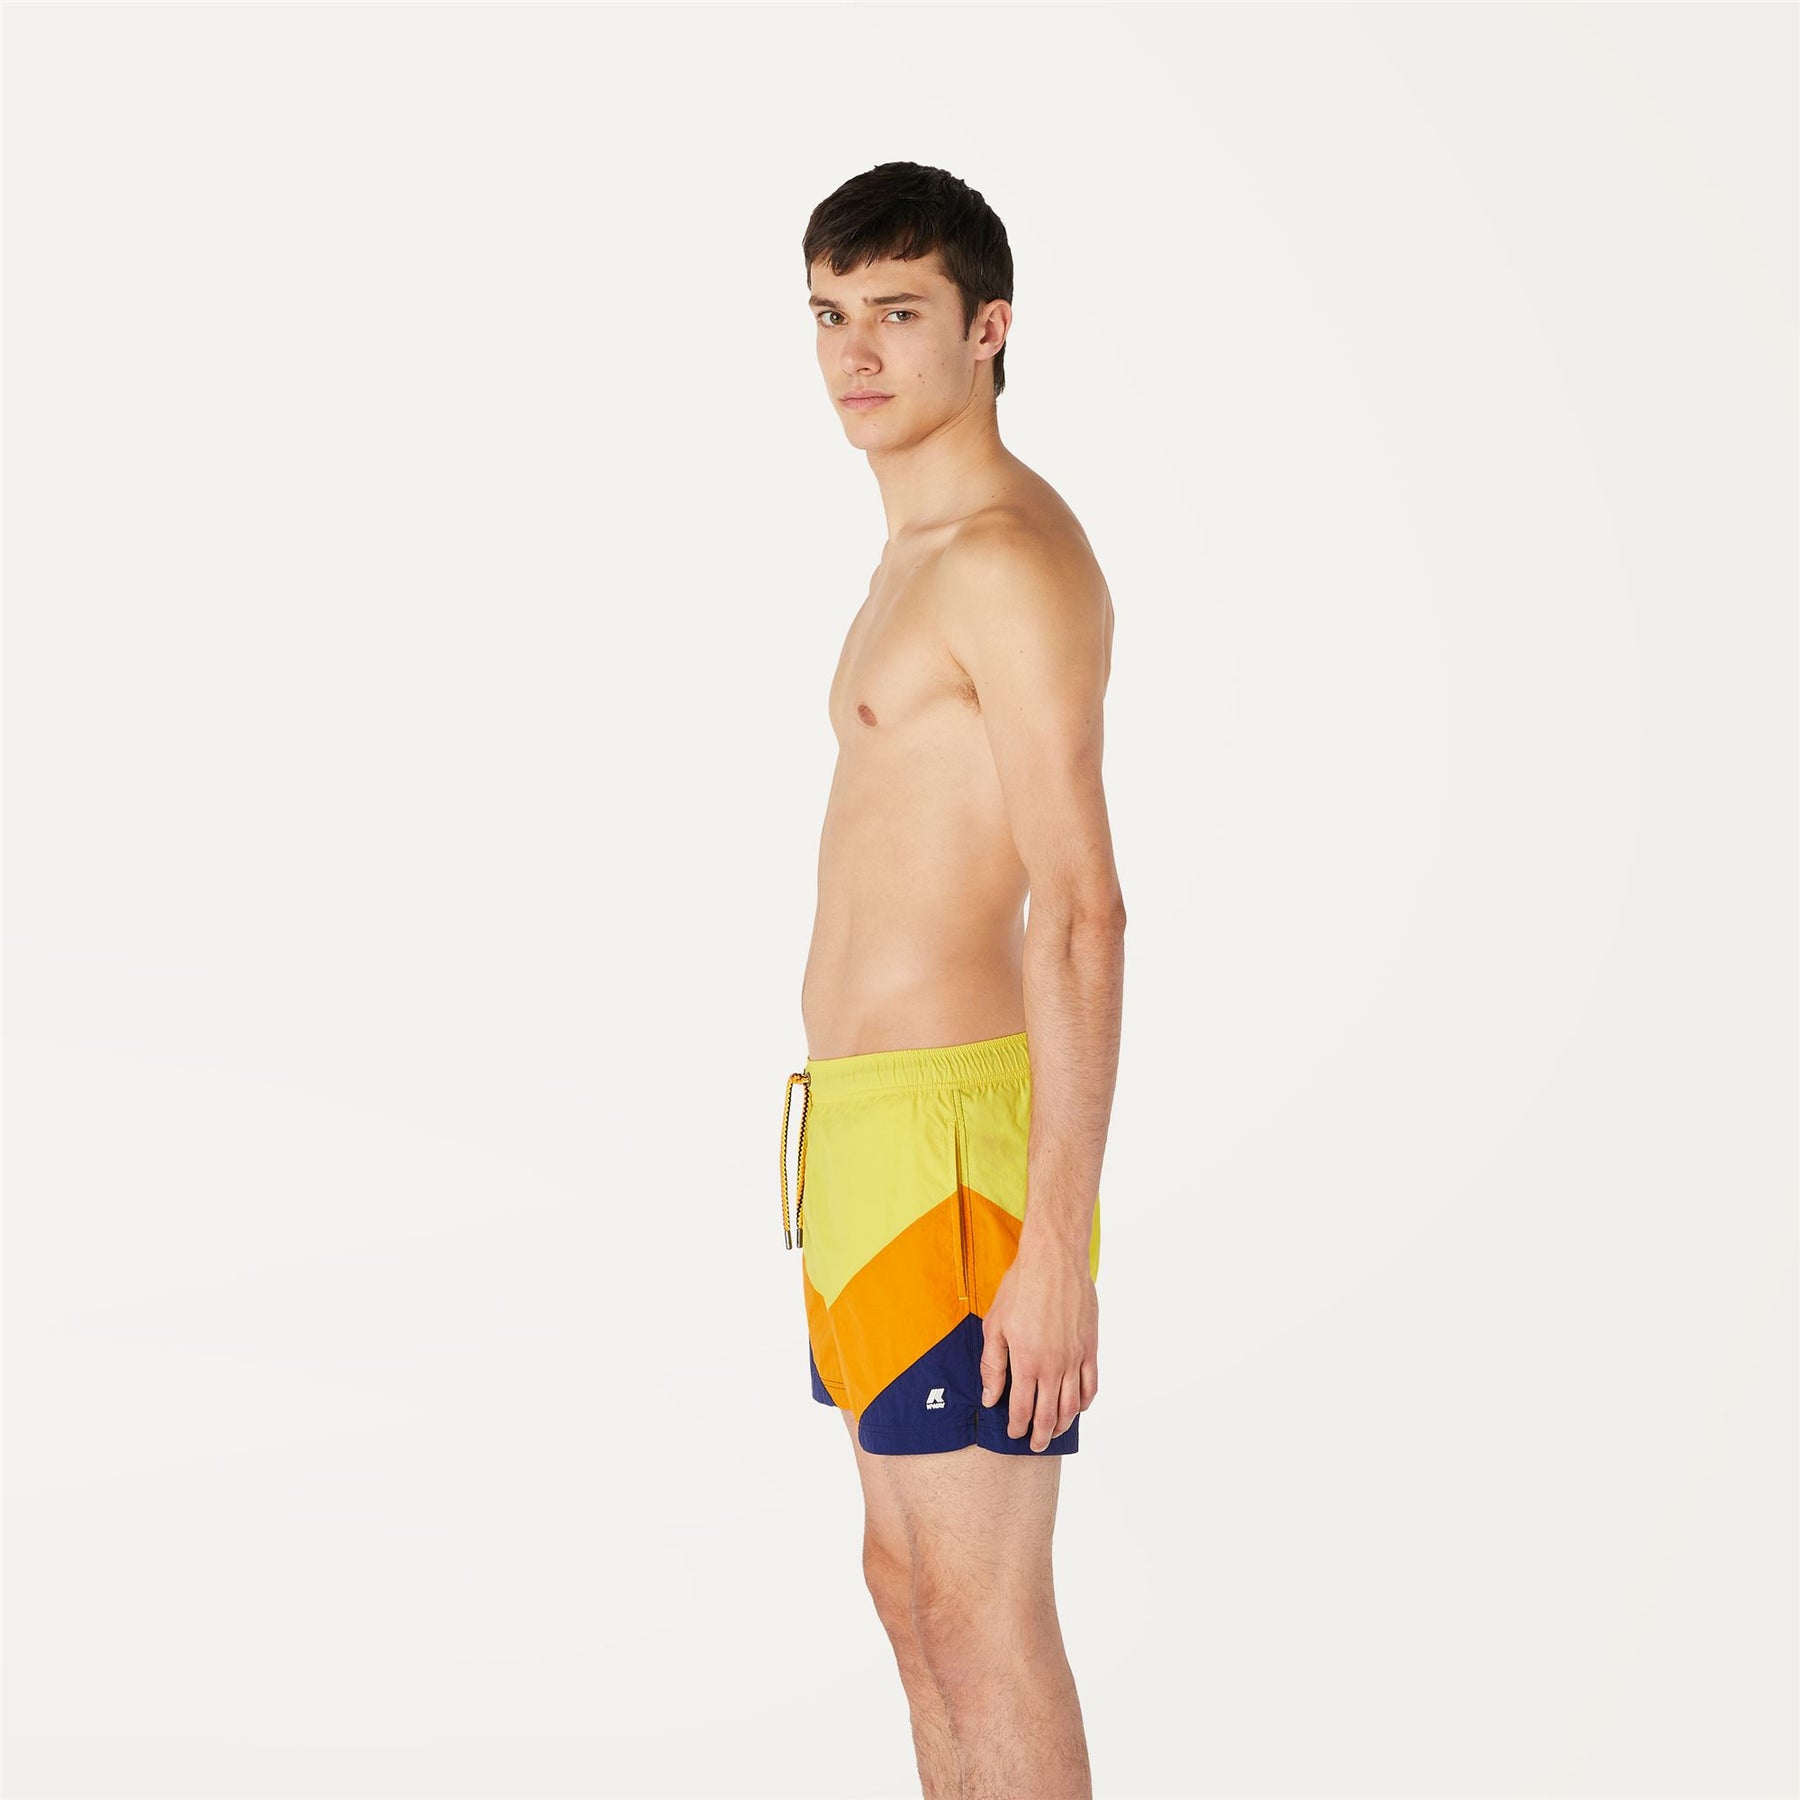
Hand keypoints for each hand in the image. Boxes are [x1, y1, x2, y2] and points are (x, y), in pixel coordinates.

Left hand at [979, 1237, 1099, 1450]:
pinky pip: (1091, 1385)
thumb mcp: (995, 1325)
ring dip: (1063, 1423)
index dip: (1017, 1426)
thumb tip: (990, 1397)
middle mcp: (1053, 1366)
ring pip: (1072, 1405)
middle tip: (1036, 1445)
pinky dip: (1085, 1402)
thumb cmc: (1020, 1288)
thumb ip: (992, 1365)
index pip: (1022, 1408)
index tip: (1013, 1434)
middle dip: (1041, 1435)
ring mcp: (1075, 1358)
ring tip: (1056, 1432)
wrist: (1054, 1261)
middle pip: (1050, 1414)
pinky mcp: (1090, 1347)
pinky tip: (1078, 1407)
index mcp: (1026, 1362)